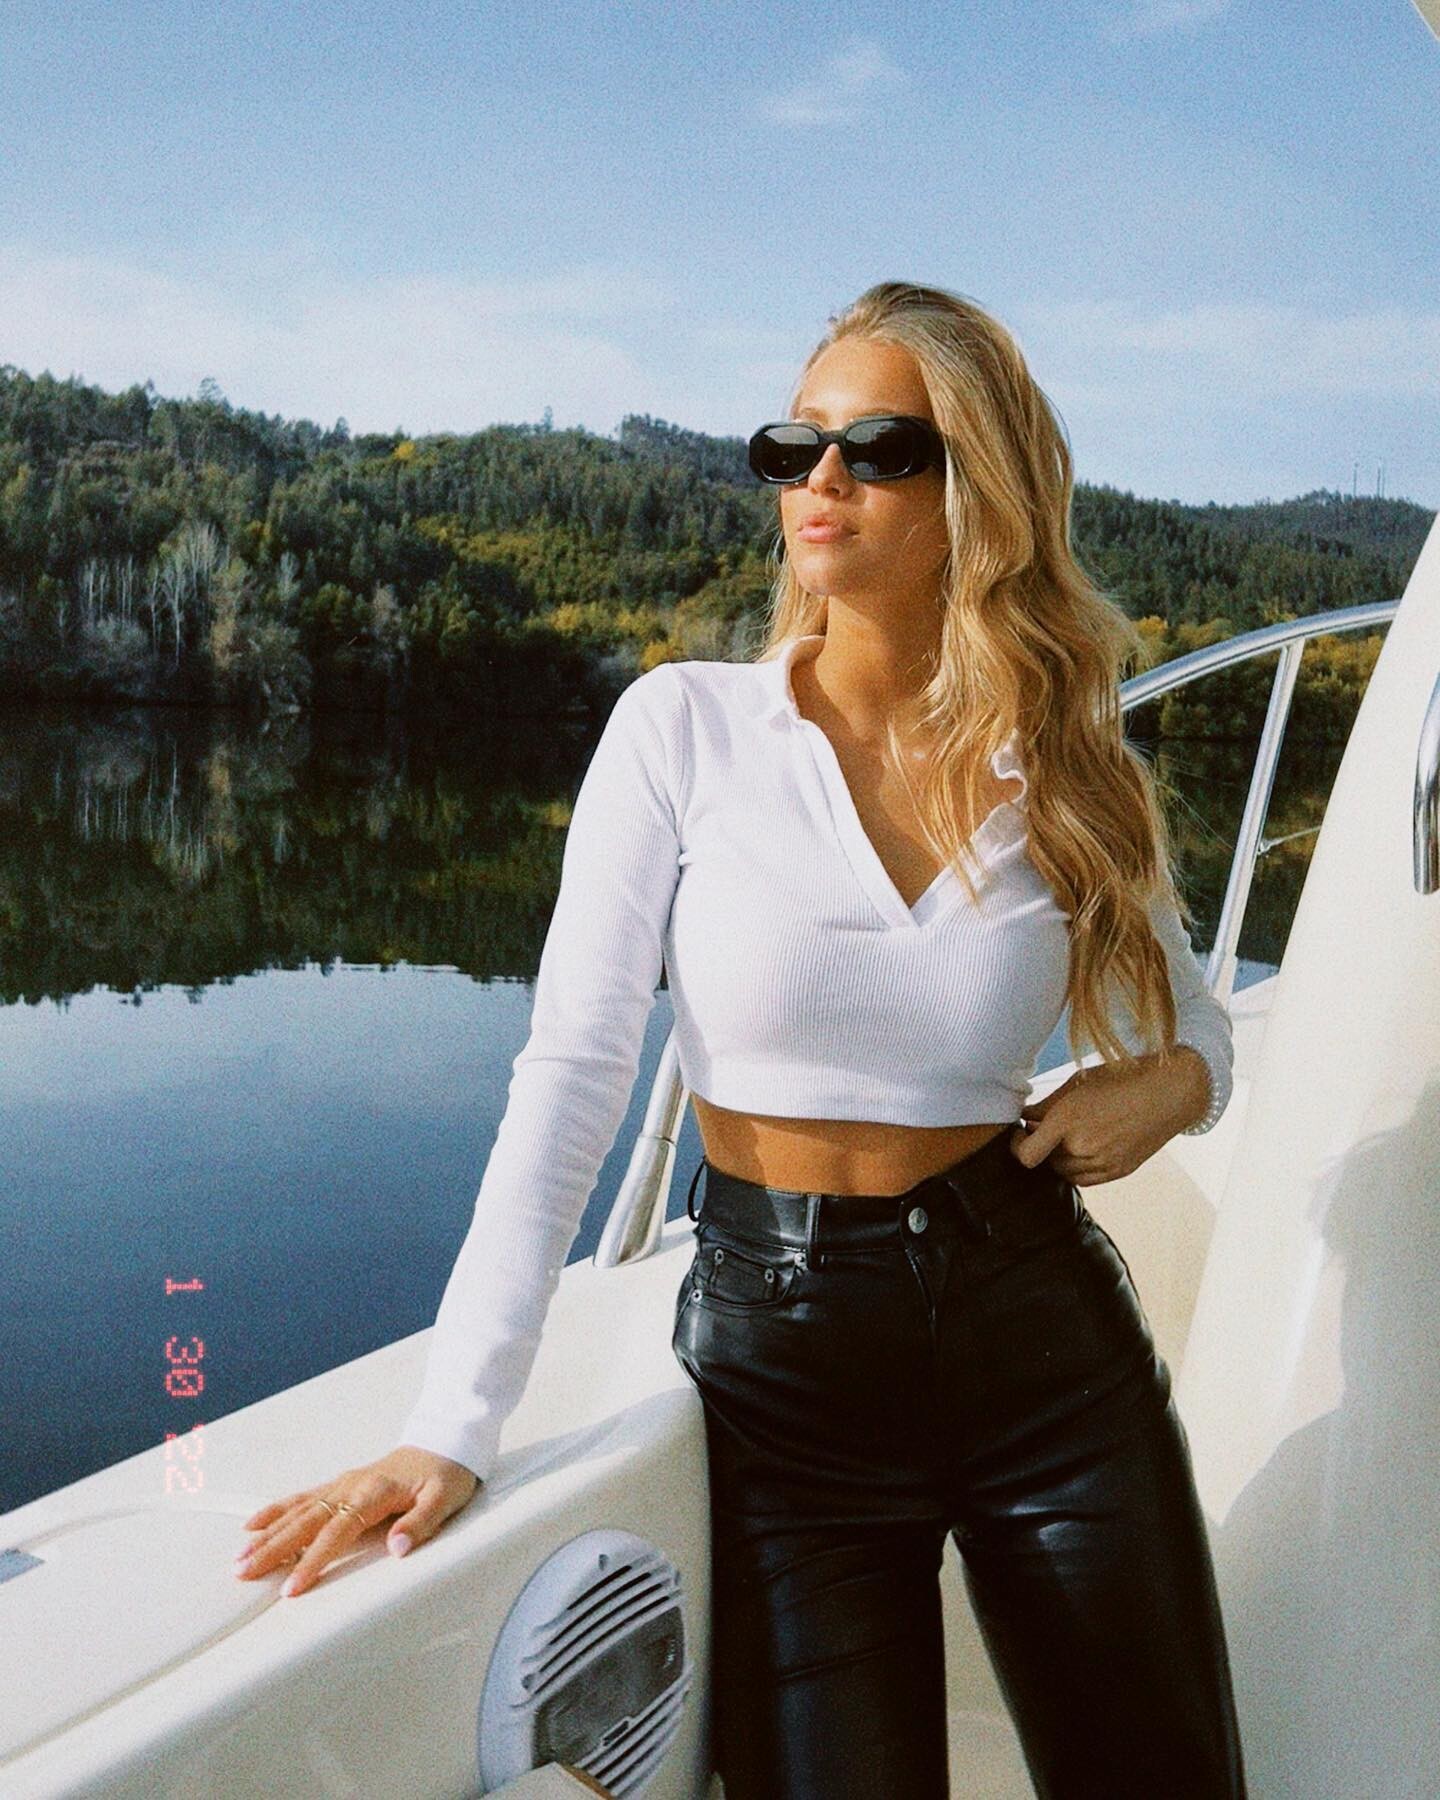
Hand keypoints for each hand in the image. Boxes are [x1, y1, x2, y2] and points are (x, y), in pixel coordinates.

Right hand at [233, 1445, 479, 1597]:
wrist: (444, 1441)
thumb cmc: (446, 1472)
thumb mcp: (445, 1498)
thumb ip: (422, 1523)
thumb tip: (398, 1548)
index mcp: (375, 1492)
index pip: (337, 1531)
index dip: (313, 1560)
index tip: (292, 1586)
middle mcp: (352, 1485)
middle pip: (306, 1520)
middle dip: (273, 1548)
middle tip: (244, 1573)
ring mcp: (343, 1483)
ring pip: (298, 1510)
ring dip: (268, 1534)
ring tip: (241, 1558)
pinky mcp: (341, 1484)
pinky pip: (302, 1498)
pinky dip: (276, 1510)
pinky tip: (254, 1524)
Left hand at [1008, 1050, 1206, 1186]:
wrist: (1168, 1093)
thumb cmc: (1122, 1079)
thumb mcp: (1077, 1083)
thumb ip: (1046, 1105)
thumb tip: (1024, 1117)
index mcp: (1068, 1120)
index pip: (1026, 1154)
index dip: (1017, 1146)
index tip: (1019, 1133)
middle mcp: (1083, 1146)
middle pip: (1045, 1160)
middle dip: (1041, 1144)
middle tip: (1049, 1126)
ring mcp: (1102, 1162)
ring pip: (1063, 1171)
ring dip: (1058, 1156)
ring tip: (1071, 1133)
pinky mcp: (1117, 1172)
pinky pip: (1083, 1179)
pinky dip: (1076, 1167)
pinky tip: (1085, 1146)